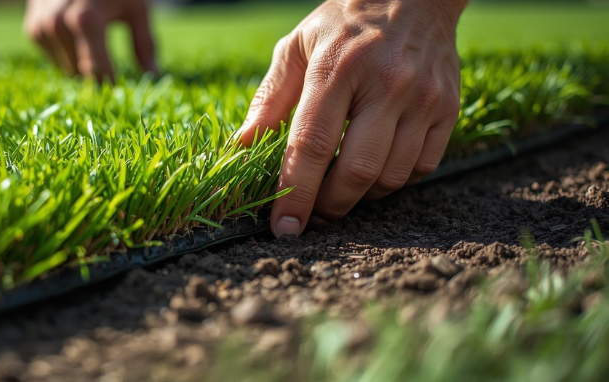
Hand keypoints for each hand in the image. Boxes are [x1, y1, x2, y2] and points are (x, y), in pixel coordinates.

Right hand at [24, 0, 157, 79]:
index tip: (121, 96)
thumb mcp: (135, 7)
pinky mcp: (33, 28)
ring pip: (67, 69)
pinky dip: (66, 52)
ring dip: (81, 62)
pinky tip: (75, 34)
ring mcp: (43, 27)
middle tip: (110, 61)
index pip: (98, 71)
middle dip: (97, 71)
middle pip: (82, 72)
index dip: (111, 86)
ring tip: (93, 39)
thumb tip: (155, 75)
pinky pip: (54, 58)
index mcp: (86, 20)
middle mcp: (59, 24)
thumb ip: (144, 42)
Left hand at [238, 0, 467, 236]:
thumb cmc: (344, 24)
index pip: (311, 145)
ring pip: (391, 177)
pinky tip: (376, 168)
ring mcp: (423, 98)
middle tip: (313, 213)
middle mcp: (386, 84)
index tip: (283, 228)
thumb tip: (241, 149)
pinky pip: (422, 167)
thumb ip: (269, 101)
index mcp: (338, 67)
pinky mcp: (449, 108)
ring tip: (341, 189)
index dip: (295, 193)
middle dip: (329, 206)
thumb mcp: (297, 48)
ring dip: (360, 197)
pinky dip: (394, 181)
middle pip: (357, 171)